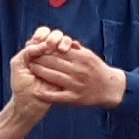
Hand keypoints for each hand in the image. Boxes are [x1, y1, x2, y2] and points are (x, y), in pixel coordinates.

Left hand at [12, 29, 128, 110]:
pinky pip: (58, 96)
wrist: (109, 88)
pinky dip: (46, 95)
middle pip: (54, 62)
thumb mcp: (89, 55)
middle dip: (39, 59)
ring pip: (53, 77)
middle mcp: (78, 70)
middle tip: (28, 57)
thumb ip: (76, 49)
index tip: (35, 47)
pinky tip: (37, 93)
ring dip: (39, 72)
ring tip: (30, 69)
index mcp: (81, 58)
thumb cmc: (97, 69)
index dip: (45, 49)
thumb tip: (64, 40)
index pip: (59, 51)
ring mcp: (76, 84)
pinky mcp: (76, 98)